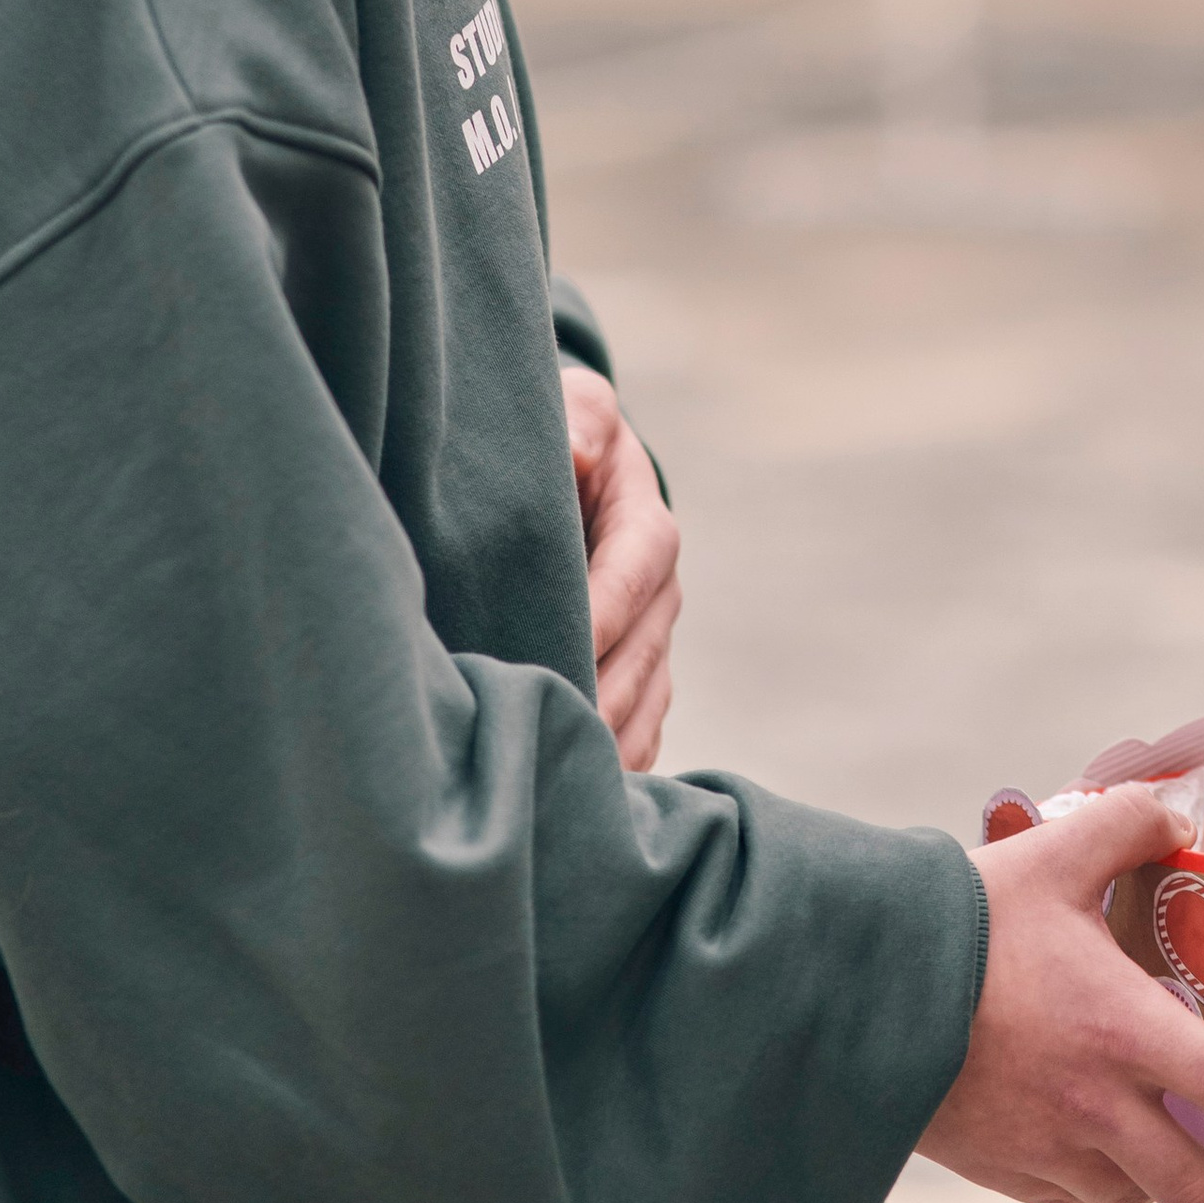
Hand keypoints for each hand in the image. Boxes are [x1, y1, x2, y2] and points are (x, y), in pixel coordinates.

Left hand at [561, 366, 681, 771]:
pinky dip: (613, 770)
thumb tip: (575, 451)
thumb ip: (582, 419)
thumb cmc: (567, 437)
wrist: (576, 476)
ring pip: (642, 710)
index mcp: (647, 531)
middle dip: (597, 698)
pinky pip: (639, 738)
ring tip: (553, 780)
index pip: (632, 576)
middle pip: (639, 660)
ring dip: (604, 744)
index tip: (562, 652)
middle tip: (544, 735)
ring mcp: (652, 646)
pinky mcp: (639, 686)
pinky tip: (572, 795)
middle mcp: (659, 597)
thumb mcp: (578, 407)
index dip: (601, 615)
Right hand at [917, 784, 1203, 1202]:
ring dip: (1158, 1180)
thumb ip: (1128, 823)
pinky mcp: (1004, 1170)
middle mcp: (1099, 1108)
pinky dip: (1092, 1178)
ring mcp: (1049, 1149)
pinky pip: (1070, 1196)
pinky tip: (1084, 1133)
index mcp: (1125, 1032)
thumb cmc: (965, 925)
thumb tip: (1178, 807)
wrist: (858, 993)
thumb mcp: (1054, 852)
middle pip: (1198, 1193)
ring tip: (1160, 1138)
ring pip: (1133, 1199)